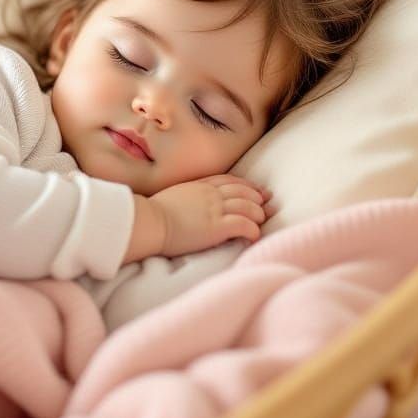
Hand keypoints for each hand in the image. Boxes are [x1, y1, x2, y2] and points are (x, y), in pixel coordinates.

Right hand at [150, 175, 271, 256]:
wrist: (149, 221)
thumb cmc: (153, 212)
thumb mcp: (172, 196)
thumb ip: (186, 196)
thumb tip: (189, 204)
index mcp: (200, 186)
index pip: (229, 180)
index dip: (245, 185)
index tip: (255, 189)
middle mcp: (211, 194)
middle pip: (243, 191)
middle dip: (258, 197)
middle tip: (268, 203)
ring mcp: (215, 209)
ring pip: (248, 207)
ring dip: (258, 214)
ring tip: (261, 221)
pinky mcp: (217, 227)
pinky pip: (244, 225)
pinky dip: (253, 230)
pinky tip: (255, 236)